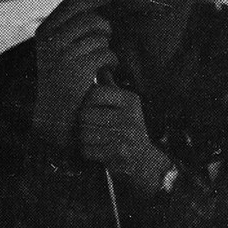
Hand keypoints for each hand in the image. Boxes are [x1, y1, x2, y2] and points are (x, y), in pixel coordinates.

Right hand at [33, 0, 116, 148]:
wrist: (57, 114)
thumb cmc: (62, 80)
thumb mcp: (56, 51)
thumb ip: (68, 28)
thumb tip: (92, 1)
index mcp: (44, 33)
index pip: (71, 5)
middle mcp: (51, 41)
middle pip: (90, 19)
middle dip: (104, 28)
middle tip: (106, 41)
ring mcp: (64, 54)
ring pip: (101, 37)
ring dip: (108, 48)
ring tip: (105, 61)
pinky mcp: (80, 68)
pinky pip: (107, 53)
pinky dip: (113, 62)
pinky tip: (110, 71)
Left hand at [78, 81, 170, 196]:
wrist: (144, 162)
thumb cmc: (129, 130)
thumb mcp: (126, 105)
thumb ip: (111, 87)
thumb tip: (101, 66)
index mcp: (130, 100)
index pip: (95, 92)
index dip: (86, 101)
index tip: (90, 109)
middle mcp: (130, 116)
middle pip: (85, 114)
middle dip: (82, 123)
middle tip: (89, 127)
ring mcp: (125, 135)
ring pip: (84, 133)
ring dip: (84, 138)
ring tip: (93, 138)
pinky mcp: (118, 154)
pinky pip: (87, 150)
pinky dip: (87, 151)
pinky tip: (96, 150)